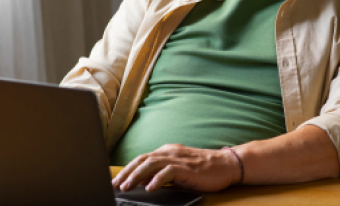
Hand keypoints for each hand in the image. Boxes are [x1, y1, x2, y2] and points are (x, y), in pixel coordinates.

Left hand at [111, 144, 240, 192]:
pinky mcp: (186, 167)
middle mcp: (170, 152)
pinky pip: (168, 171)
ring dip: (137, 175)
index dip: (128, 169)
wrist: (224, 164)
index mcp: (167, 151)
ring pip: (151, 163)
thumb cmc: (202, 169)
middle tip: (115, 184)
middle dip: (127, 172)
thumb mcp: (178, 170)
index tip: (116, 180)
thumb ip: (161, 173)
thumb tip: (142, 182)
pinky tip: (150, 188)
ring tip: (127, 187)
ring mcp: (178, 158)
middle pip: (143, 159)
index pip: (142, 158)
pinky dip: (157, 179)